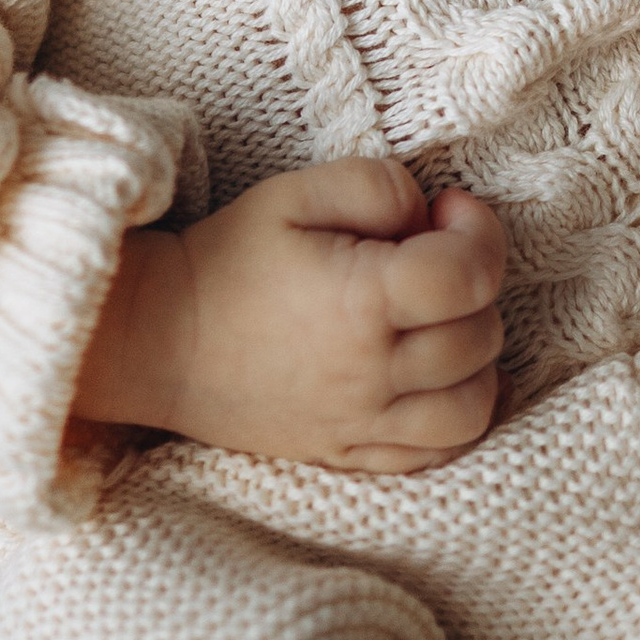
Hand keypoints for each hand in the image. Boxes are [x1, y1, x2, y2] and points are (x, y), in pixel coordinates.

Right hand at [74, 158, 506, 471]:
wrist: (160, 340)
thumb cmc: (227, 260)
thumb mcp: (293, 194)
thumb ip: (376, 186)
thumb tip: (430, 216)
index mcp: (362, 302)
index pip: (469, 276)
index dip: (479, 232)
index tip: (449, 210)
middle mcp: (371, 373)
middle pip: (479, 337)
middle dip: (475, 284)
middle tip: (433, 251)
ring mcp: (362, 423)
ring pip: (472, 407)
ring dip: (477, 357)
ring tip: (441, 319)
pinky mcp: (348, 452)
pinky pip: (436, 453)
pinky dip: (456, 416)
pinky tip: (437, 377)